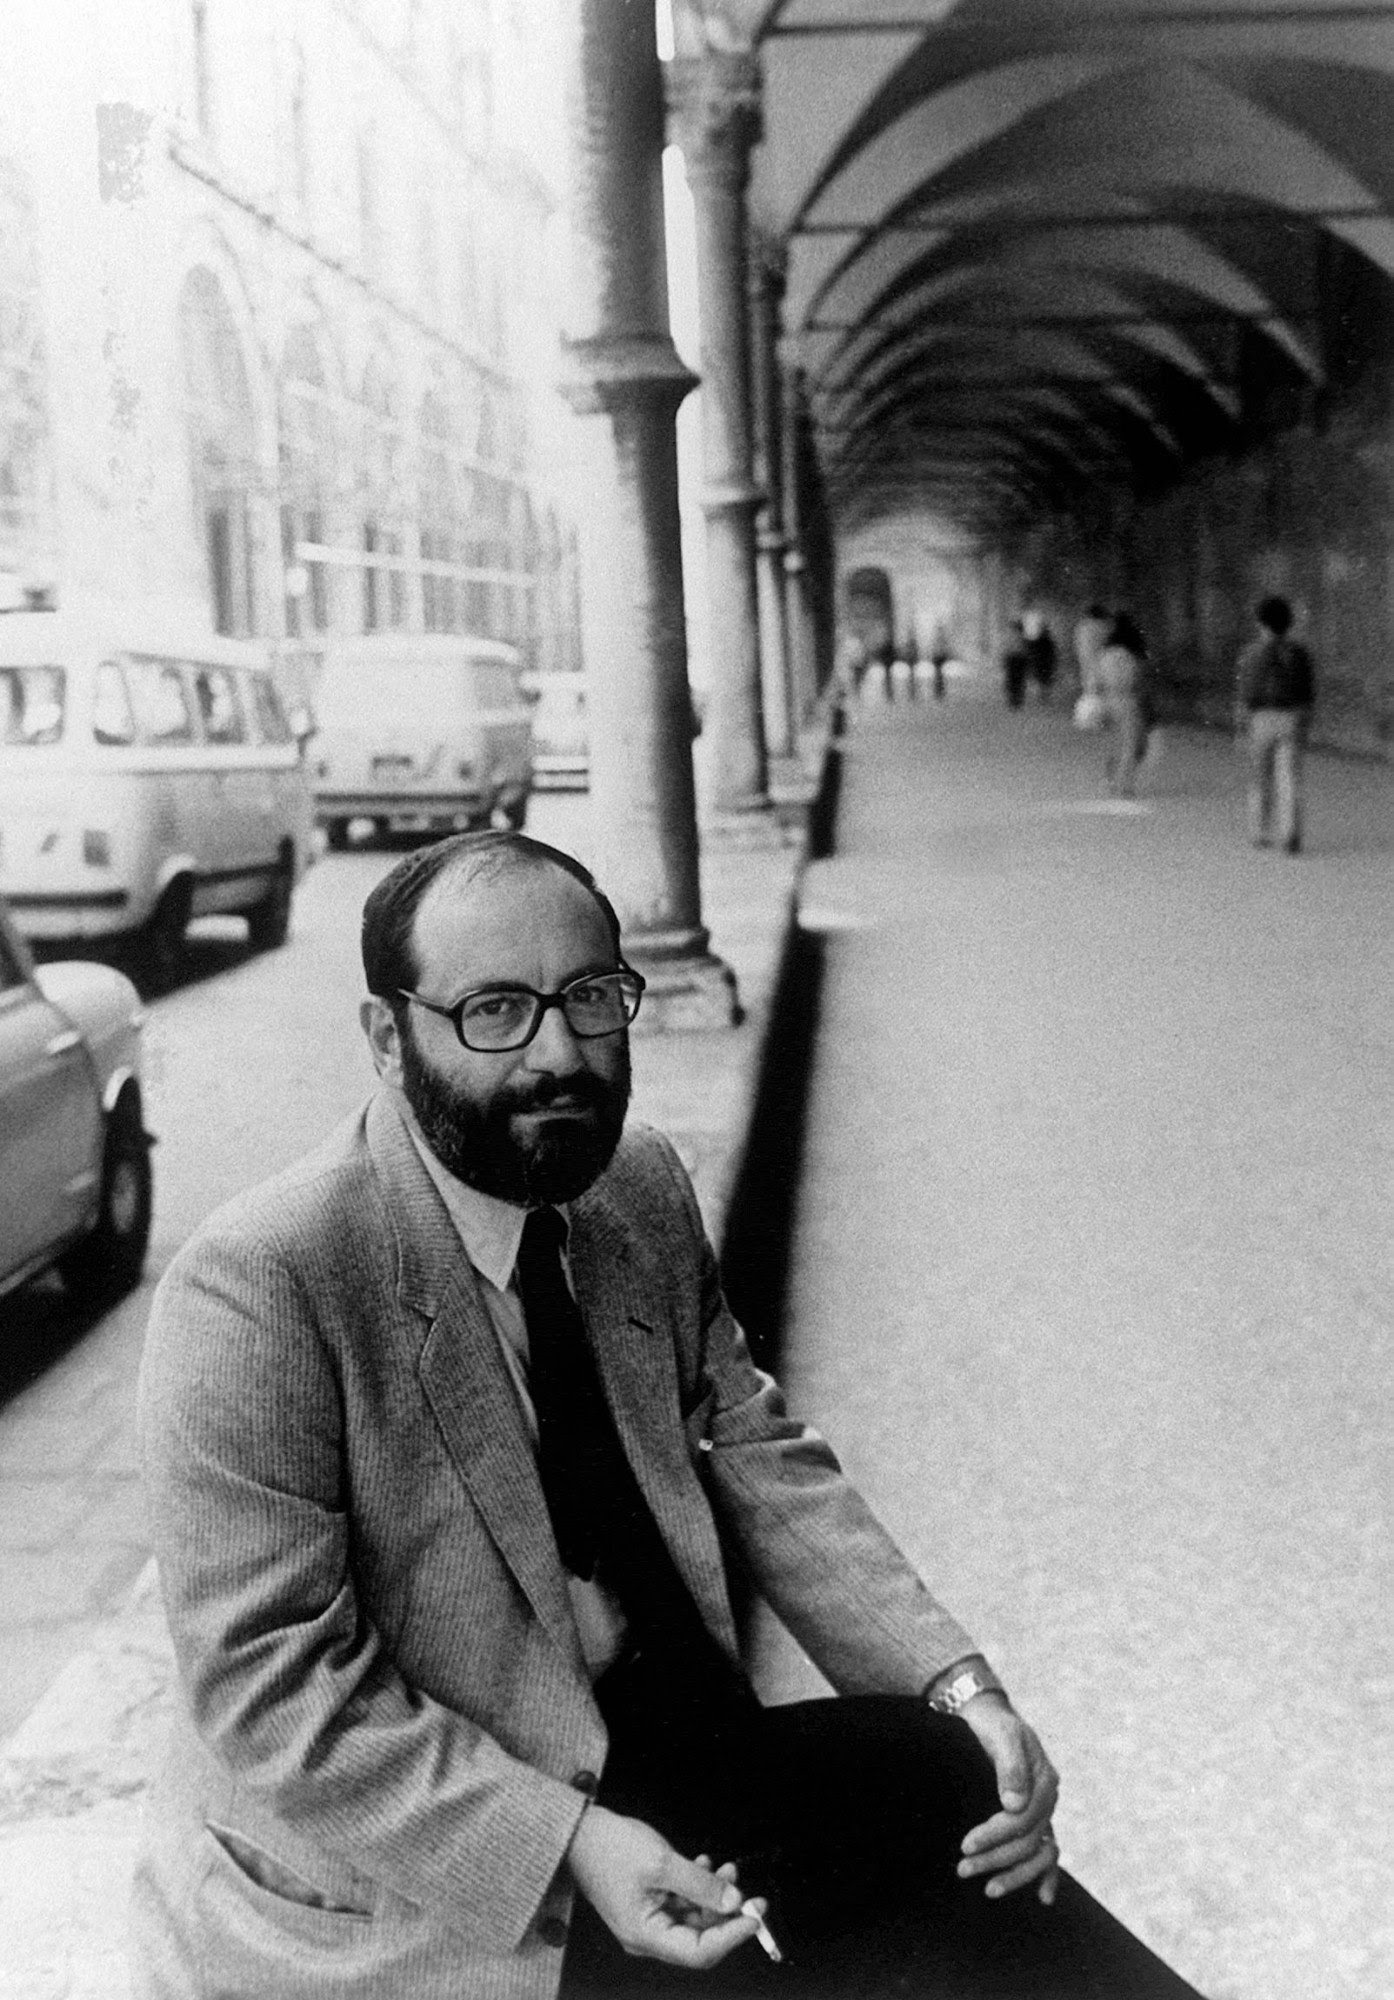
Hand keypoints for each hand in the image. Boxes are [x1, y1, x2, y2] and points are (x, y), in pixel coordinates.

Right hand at [566, 1804, 760, 1965]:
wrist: (578, 1831)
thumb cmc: (610, 1848)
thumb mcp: (662, 1863)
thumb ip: (700, 1885)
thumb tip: (733, 1901)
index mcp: (645, 1935)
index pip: (699, 1952)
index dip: (731, 1937)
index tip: (754, 1917)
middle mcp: (647, 1935)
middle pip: (698, 1937)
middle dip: (726, 1914)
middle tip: (751, 1894)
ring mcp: (647, 1919)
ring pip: (692, 1917)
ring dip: (714, 1895)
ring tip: (727, 1869)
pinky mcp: (647, 1903)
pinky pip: (681, 1903)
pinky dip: (697, 1887)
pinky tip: (705, 1865)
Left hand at [955, 1695, 1060, 1904]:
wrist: (989, 1716)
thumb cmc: (993, 1724)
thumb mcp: (1001, 1735)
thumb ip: (1009, 1766)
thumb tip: (1014, 1804)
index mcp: (1045, 1780)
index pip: (1022, 1819)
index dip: (994, 1835)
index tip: (966, 1845)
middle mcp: (1048, 1798)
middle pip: (1027, 1839)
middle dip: (996, 1858)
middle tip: (963, 1869)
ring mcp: (1042, 1810)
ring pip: (1035, 1851)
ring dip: (1014, 1873)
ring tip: (988, 1890)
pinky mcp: (1032, 1817)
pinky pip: (1044, 1850)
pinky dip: (1046, 1874)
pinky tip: (1044, 1897)